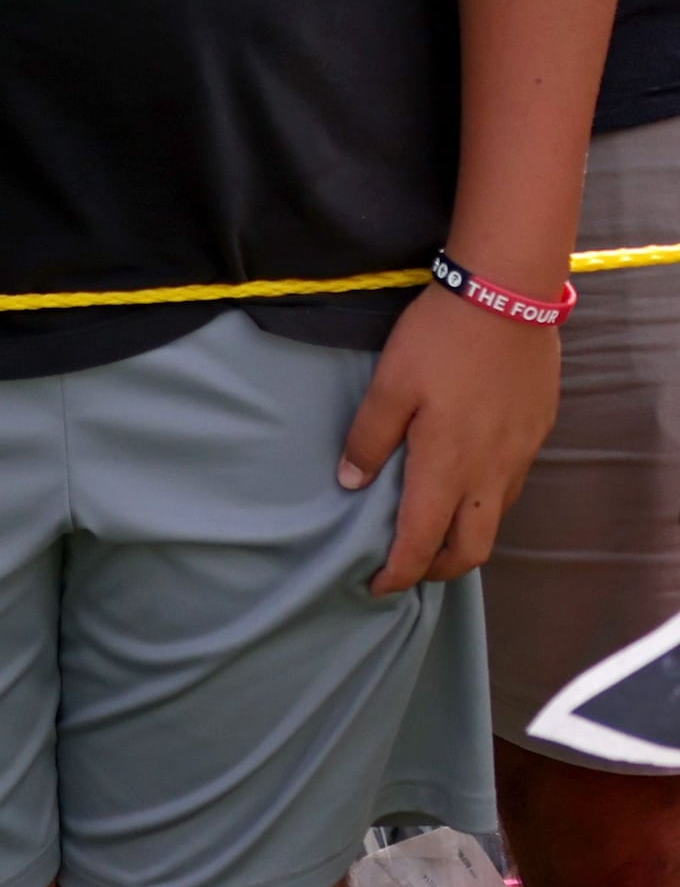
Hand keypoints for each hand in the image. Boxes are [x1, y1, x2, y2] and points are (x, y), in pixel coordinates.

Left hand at [340, 285, 564, 590]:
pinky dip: (484, 506)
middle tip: (408, 569)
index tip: (376, 586)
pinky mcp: (535, 436)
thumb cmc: (440, 340)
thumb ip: (368, 437)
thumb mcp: (390, 384)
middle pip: (472, 548)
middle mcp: (489, 473)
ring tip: (433, 533)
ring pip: (494, 520)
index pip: (423, 541)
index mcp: (447, 465)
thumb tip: (351, 484)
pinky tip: (463, 487)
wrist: (508, 300)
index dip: (399, 572)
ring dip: (465, 538)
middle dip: (439, 569)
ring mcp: (518, 456)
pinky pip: (508, 489)